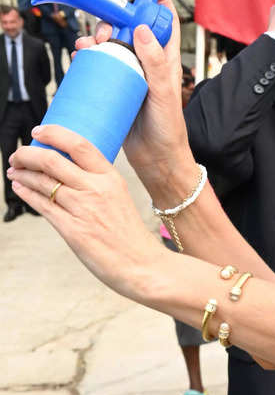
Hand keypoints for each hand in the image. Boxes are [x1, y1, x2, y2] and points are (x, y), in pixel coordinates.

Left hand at [7, 125, 162, 297]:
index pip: (79, 144)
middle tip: (18, 155)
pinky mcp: (71, 229)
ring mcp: (82, 209)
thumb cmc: (130, 233)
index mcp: (111, 178)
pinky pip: (41, 205)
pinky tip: (19, 188)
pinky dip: (25, 193)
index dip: (54, 134)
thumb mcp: (119, 197)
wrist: (141, 264)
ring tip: (14, 171)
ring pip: (42, 181)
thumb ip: (96, 183)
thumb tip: (67, 171)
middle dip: (26, 154)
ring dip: (21, 173)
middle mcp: (96, 189)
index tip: (39, 131)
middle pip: (52, 160)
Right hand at [76, 0, 193, 189]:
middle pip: (131, 30)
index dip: (157, 0)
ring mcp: (132, 77)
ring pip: (113, 47)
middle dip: (117, 19)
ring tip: (89, 44)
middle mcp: (150, 65)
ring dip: (99, 38)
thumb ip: (155, 63)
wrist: (157, 161)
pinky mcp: (117, 90)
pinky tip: (81, 55)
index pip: (165, 22)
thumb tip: (140, 30)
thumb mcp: (164, 93)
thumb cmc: (168, 129)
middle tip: (105, 28)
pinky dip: (90, 57)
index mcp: (167, 61)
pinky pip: (102, 67)